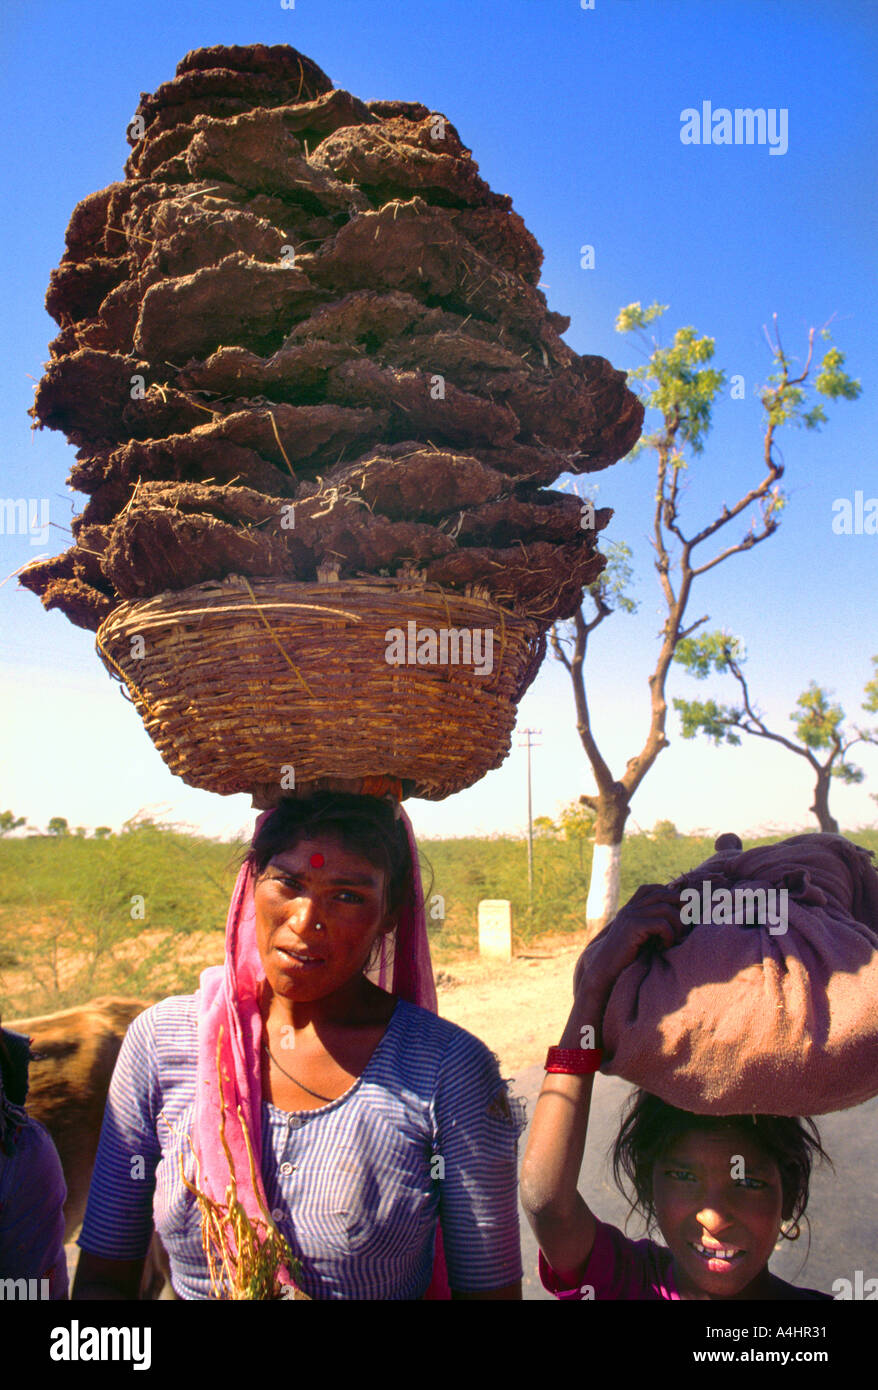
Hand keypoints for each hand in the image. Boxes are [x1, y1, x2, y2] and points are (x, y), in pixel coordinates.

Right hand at [571, 884, 682, 1029]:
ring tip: (675, 940)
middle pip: (664, 894)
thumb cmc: (627, 957)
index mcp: (632, 908)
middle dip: (680, 908)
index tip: (681, 913)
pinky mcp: (633, 926)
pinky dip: (669, 935)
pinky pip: (661, 924)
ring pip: (666, 909)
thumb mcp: (642, 936)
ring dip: (677, 925)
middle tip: (685, 926)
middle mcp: (631, 908)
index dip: (672, 896)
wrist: (606, 968)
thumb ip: (653, 924)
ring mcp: (631, 915)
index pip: (655, 889)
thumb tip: (681, 915)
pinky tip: (663, 947)